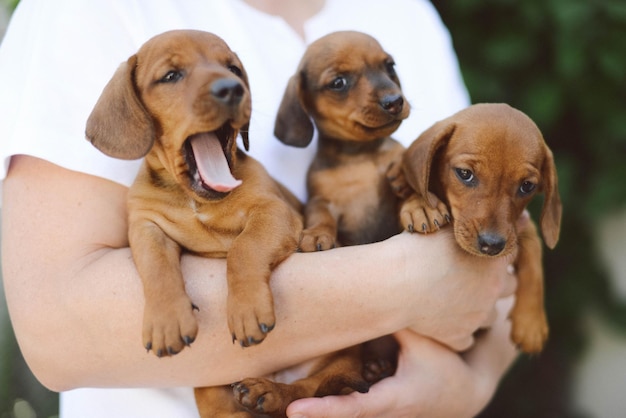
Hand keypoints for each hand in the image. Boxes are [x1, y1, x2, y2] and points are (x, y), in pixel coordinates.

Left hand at [286, 297, 517, 417]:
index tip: (294, 412)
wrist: (465, 394)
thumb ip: (395, 322)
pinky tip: (307, 406)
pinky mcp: (380, 414)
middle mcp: (384, 415)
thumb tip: (368, 296)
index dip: (323, 410)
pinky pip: (352, 414)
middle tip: (277, 412)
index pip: (353, 409)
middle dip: (311, 417)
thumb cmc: (444, 367)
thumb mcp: (422, 342)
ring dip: (319, 415)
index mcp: (393, 399)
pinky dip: (331, 410)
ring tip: (285, 410)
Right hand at [400, 230, 516, 351]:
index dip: (496, 253)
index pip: (512, 254)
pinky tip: (440, 323)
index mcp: (493, 260)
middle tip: (468, 276)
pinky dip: (456, 333)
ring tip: (452, 300)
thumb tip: (519, 219)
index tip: (478, 252)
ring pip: (490, 317)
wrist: (396, 282)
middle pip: (509, 287)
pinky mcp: (458, 336)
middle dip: (494, 283)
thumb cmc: (417, 248)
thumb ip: (478, 225)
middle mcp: (492, 290)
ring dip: (478, 310)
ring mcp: (477, 316)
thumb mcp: (448, 225)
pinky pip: (465, 340)